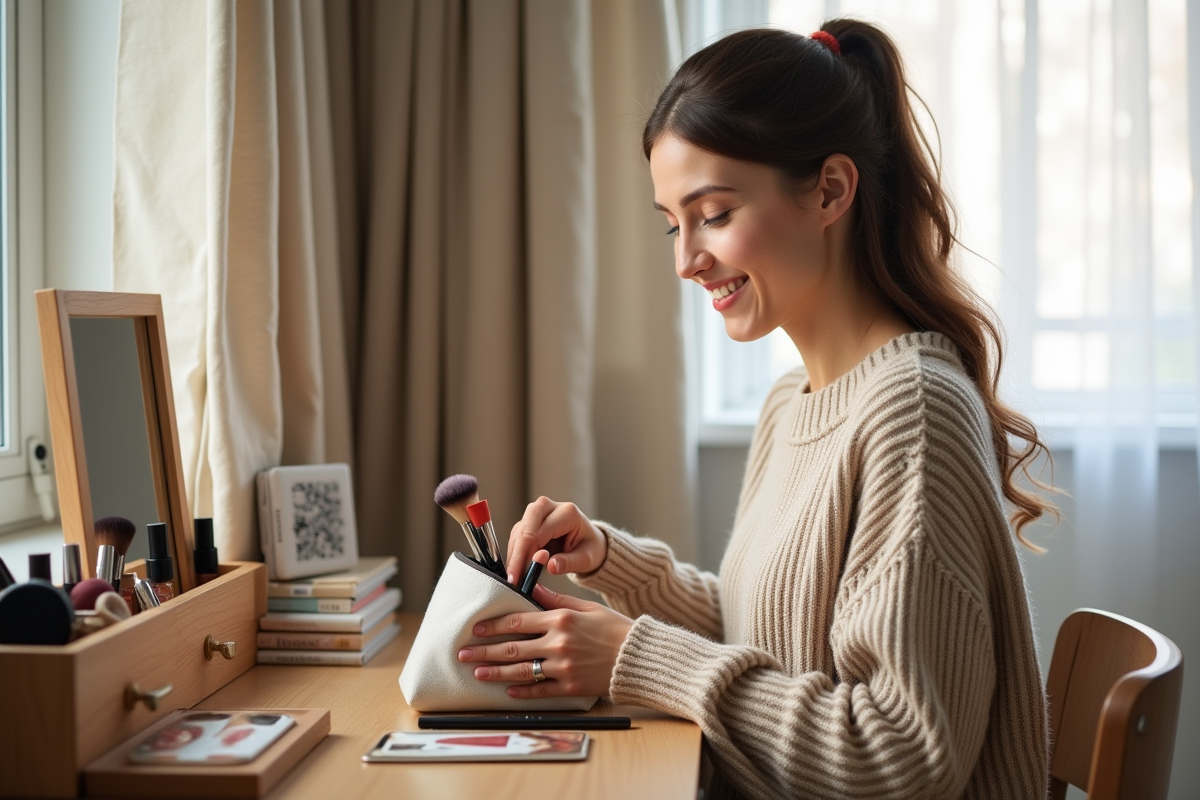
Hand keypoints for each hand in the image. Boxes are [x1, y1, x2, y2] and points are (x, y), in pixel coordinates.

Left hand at [457, 584, 632, 698]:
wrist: (639, 657)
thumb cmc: (615, 628)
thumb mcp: (586, 607)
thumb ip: (555, 600)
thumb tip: (531, 587)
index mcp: (560, 619)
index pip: (517, 620)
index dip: (493, 625)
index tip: (476, 629)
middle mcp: (558, 643)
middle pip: (512, 647)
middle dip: (484, 650)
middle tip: (463, 654)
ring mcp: (563, 667)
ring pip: (521, 670)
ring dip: (496, 672)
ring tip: (477, 672)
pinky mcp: (571, 686)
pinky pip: (540, 690)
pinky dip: (523, 691)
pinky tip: (508, 691)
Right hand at [505, 497, 607, 583]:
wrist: (588, 541)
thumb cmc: (589, 548)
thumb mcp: (586, 559)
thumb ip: (569, 562)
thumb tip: (550, 566)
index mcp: (567, 513)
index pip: (540, 532)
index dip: (527, 555)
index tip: (521, 577)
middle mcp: (550, 507)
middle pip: (525, 527)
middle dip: (516, 554)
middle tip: (513, 578)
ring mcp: (538, 511)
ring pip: (518, 531)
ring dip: (514, 555)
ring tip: (515, 577)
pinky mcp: (529, 520)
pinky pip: (517, 535)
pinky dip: (515, 552)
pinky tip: (517, 569)